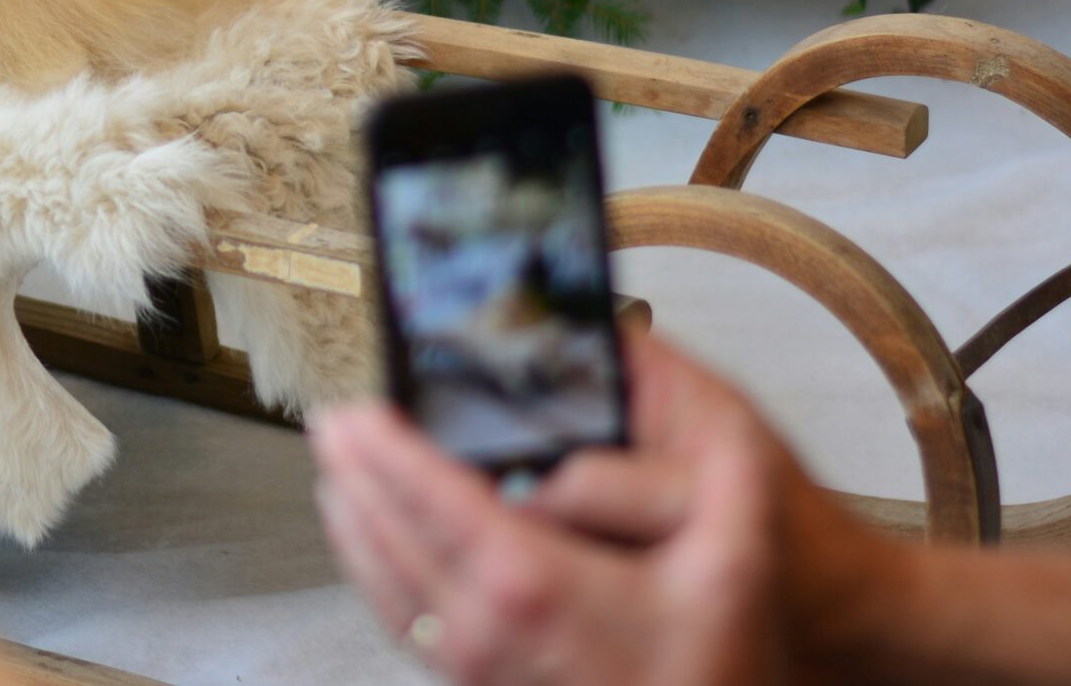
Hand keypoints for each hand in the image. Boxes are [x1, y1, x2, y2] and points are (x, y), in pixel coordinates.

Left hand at [308, 331, 895, 685]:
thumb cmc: (742, 630)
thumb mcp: (742, 527)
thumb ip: (674, 462)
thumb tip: (592, 422)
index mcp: (542, 589)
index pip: (435, 507)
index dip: (386, 455)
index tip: (353, 410)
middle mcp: (497, 639)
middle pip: (392, 547)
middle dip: (355, 478)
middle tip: (329, 420)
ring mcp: (487, 676)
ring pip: (389, 594)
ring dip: (353, 525)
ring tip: (338, 466)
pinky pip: (410, 631)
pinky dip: (376, 575)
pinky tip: (373, 540)